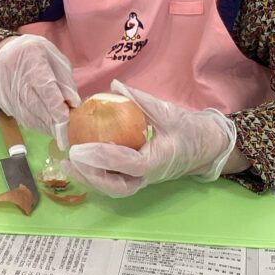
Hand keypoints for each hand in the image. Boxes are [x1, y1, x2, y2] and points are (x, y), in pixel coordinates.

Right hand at [0, 34, 80, 147]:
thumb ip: (65, 80)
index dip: (56, 105)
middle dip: (53, 120)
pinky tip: (47, 127)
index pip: (45, 87)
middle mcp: (17, 77)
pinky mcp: (5, 103)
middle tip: (68, 130)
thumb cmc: (35, 55)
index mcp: (32, 60)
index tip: (67, 117)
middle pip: (36, 104)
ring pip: (28, 115)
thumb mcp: (55, 59)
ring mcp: (8, 92)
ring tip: (60, 132)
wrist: (3, 54)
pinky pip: (22, 118)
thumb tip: (73, 103)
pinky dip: (36, 125)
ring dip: (45, 126)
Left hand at [63, 80, 236, 196]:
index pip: (129, 165)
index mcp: (159, 160)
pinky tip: (79, 161)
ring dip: (90, 178)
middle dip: (91, 177)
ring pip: (114, 188)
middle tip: (70, 159)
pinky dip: (96, 174)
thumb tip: (114, 86)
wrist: (206, 146)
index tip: (82, 148)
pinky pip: (114, 180)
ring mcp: (143, 180)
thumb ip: (141, 100)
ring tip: (68, 163)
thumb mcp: (168, 111)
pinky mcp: (137, 177)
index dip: (104, 158)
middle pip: (117, 187)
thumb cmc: (189, 129)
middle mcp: (149, 176)